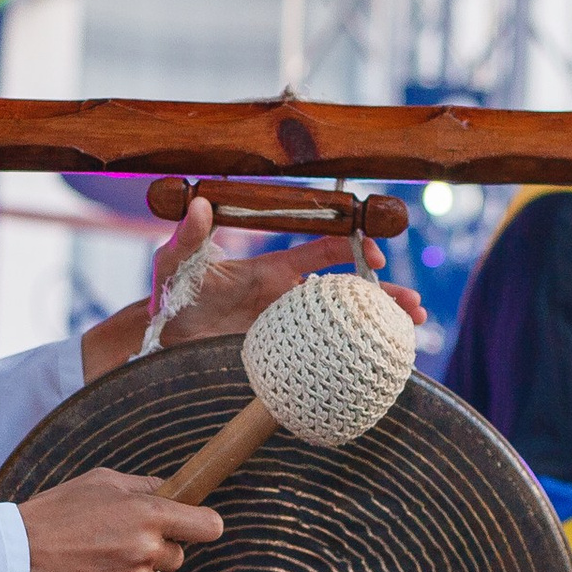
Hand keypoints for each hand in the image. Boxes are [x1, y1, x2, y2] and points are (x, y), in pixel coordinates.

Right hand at [18, 467, 224, 571]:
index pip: (210, 526)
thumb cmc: (57, 509)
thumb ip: (145, 486)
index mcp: (150, 513)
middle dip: (157, 548)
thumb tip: (172, 490)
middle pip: (178, 555)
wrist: (17, 550)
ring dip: (136, 570)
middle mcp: (148, 548)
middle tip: (119, 539)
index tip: (190, 526)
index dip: (201, 525)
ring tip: (99, 557)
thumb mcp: (102, 480)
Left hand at [81, 199, 427, 380]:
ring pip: (342, 325)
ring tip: (412, 332)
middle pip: (346, 292)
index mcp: (272, 268)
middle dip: (383, 295)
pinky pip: (322, 355)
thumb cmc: (170, 292)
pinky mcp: (281, 356)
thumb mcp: (175, 260)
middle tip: (414, 307)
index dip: (351, 247)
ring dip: (378, 326)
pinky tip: (379, 366)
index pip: (322, 252)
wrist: (157, 337)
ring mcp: (287, 328)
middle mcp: (286, 297)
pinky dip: (352, 358)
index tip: (374, 254)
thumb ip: (188, 234)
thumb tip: (199, 205)